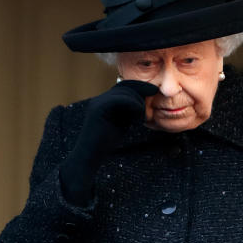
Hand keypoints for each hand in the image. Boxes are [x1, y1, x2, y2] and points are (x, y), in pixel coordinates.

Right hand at [59, 80, 158, 205]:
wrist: (90, 155)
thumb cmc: (105, 143)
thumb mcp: (121, 123)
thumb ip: (129, 112)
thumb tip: (142, 103)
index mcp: (105, 101)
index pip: (124, 86)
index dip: (139, 86)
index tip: (153, 91)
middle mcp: (100, 99)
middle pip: (125, 86)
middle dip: (141, 90)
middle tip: (153, 95)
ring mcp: (98, 103)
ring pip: (123, 92)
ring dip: (138, 101)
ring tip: (142, 115)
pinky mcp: (98, 109)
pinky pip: (119, 99)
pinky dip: (132, 104)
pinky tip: (138, 115)